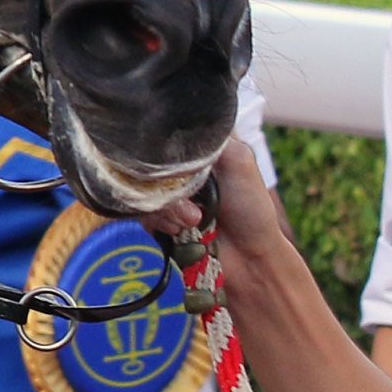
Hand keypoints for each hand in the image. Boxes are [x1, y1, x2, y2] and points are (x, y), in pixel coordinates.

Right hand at [150, 134, 280, 261]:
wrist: (250, 259)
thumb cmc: (252, 208)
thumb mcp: (240, 160)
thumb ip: (209, 140)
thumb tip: (173, 133)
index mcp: (198, 148)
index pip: (165, 134)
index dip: (164, 147)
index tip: (174, 164)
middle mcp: (179, 168)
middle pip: (148, 163)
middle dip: (167, 185)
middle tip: (192, 204)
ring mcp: (166, 193)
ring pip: (141, 189)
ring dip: (166, 209)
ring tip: (192, 222)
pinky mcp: (157, 218)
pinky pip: (140, 213)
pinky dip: (159, 222)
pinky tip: (179, 231)